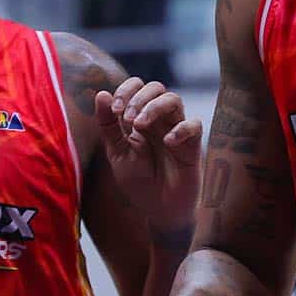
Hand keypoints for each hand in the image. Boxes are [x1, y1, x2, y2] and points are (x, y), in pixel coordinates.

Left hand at [95, 77, 201, 231]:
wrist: (158, 209)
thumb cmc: (138, 180)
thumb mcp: (117, 153)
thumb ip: (108, 125)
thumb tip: (101, 93)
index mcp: (139, 118)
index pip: (136, 86)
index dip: (125, 90)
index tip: (114, 109)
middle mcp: (159, 120)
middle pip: (156, 87)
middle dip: (138, 98)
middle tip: (126, 119)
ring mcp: (176, 130)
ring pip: (174, 99)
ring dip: (154, 107)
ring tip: (139, 126)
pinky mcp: (192, 145)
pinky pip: (194, 125)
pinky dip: (180, 129)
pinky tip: (167, 141)